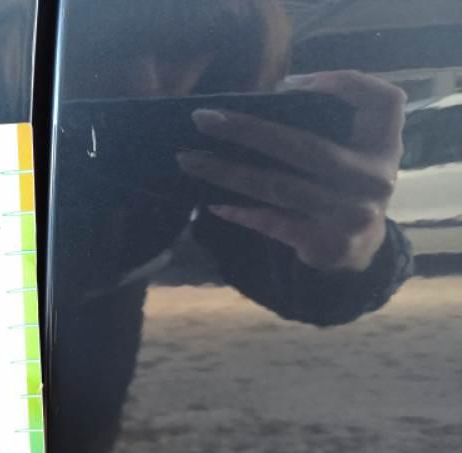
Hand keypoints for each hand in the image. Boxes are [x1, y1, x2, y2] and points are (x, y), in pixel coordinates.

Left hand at [178, 70, 406, 271]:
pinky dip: (241, 211)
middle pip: (304, 147)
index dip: (342, 83)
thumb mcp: (353, 151)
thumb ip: (324, 126)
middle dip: (247, 130)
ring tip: (189, 160)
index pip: (382, 100)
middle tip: (202, 118)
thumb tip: (255, 105)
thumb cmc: (344, 185)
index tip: (289, 84)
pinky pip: (273, 222)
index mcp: (383, 144)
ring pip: (278, 187)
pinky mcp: (326, 243)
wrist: (361, 249)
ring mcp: (350, 214)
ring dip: (227, 172)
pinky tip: (212, 202)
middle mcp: (372, 178)